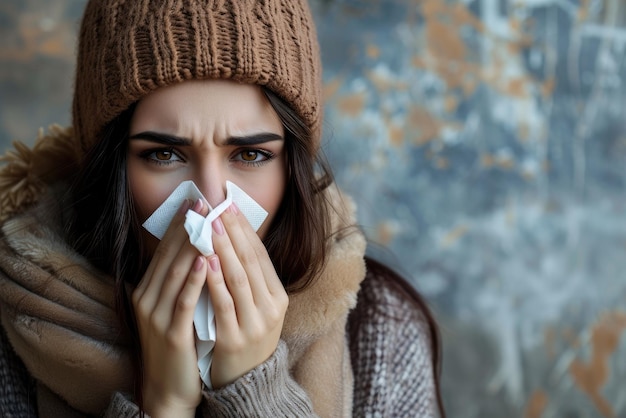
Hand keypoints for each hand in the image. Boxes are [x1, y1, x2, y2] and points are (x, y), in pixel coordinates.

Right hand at [132, 199, 208, 417]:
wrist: (168, 388)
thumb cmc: (177, 345)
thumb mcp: (172, 308)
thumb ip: (179, 282)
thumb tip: (197, 249)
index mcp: (148, 291)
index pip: (164, 251)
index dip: (179, 226)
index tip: (194, 202)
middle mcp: (147, 299)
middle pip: (168, 256)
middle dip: (186, 228)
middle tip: (201, 202)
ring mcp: (156, 316)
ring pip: (175, 274)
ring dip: (191, 246)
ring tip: (205, 222)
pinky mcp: (170, 334)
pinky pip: (183, 301)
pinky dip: (193, 280)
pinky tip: (205, 262)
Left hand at [207, 204, 288, 387]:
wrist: (246, 382)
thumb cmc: (246, 337)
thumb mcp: (257, 308)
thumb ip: (249, 279)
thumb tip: (232, 239)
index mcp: (278, 297)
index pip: (260, 255)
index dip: (244, 229)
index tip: (229, 205)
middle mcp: (271, 308)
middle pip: (250, 261)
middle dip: (232, 231)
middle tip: (217, 207)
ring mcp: (255, 323)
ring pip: (239, 278)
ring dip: (223, 249)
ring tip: (209, 226)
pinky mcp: (235, 339)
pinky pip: (224, 303)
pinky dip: (215, 280)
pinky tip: (206, 260)